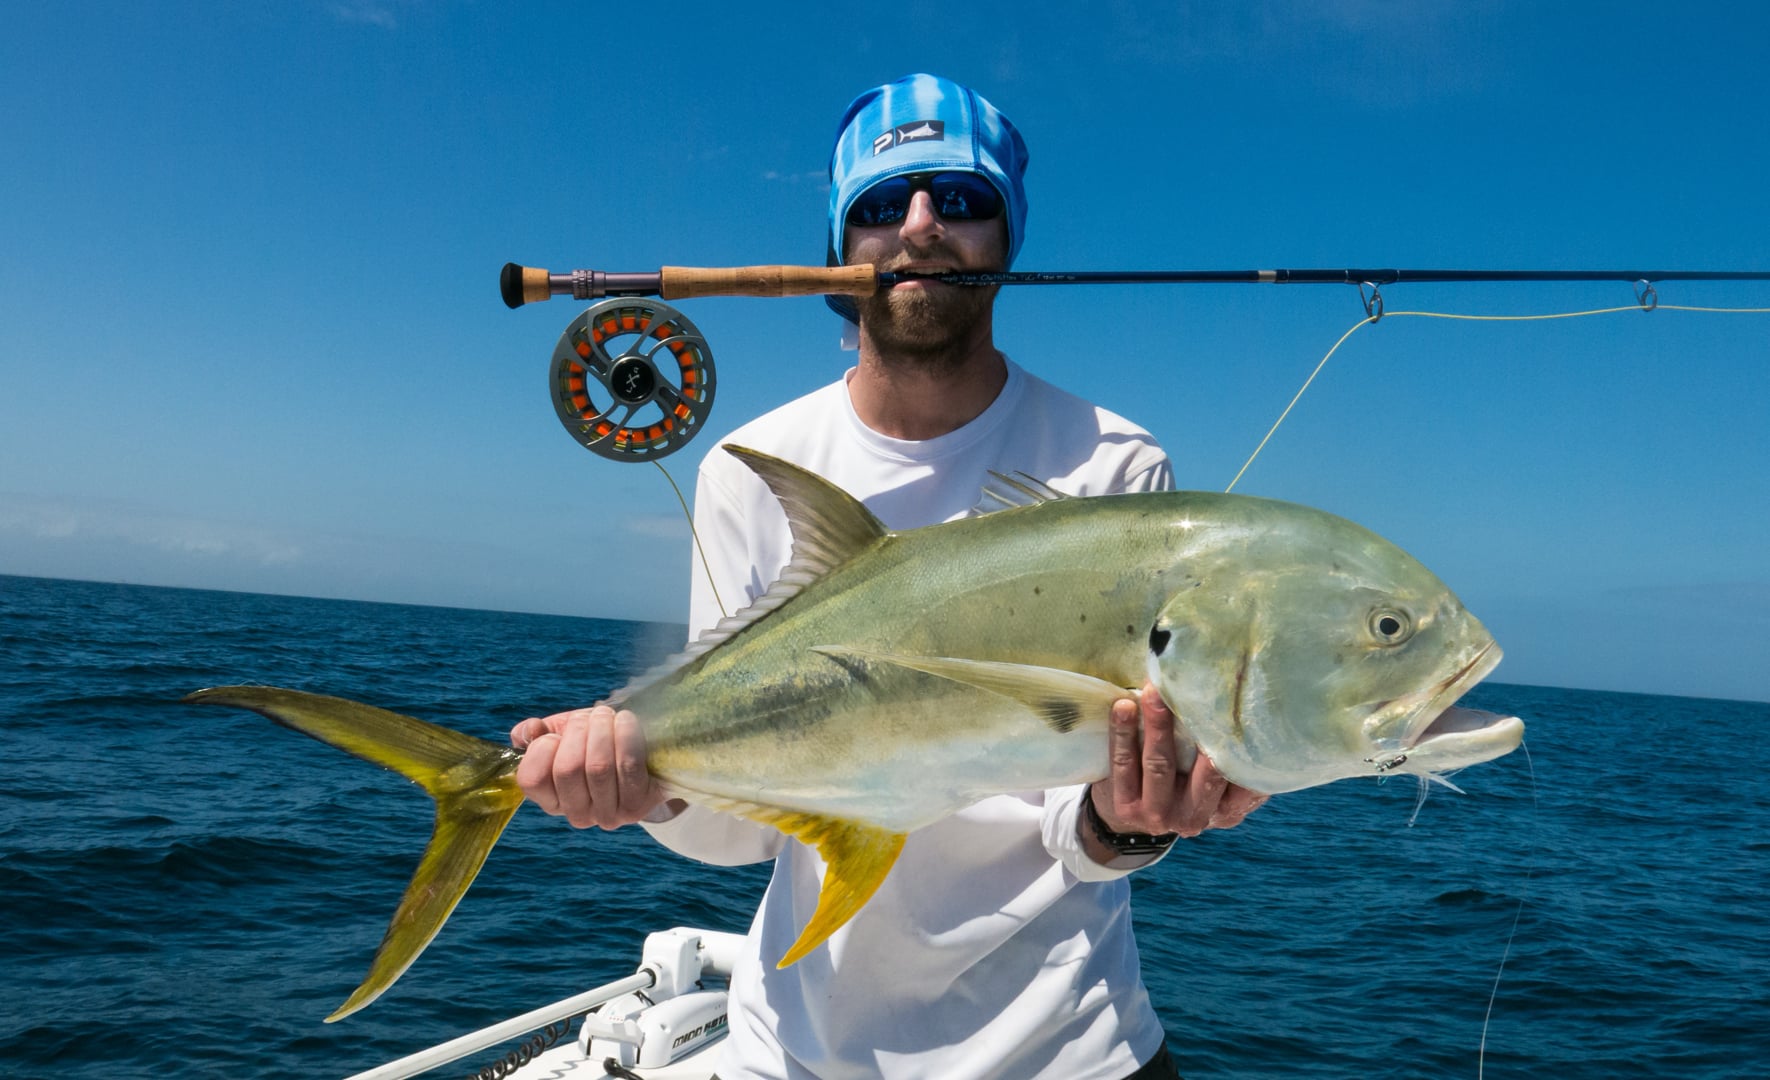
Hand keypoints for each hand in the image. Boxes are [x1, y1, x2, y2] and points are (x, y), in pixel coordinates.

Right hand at [510, 705, 675, 828]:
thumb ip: (535, 734)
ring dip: (602, 730)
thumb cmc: (595, 743)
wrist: (644, 756)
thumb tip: (530, 730)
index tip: (556, 734)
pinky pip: (628, 766)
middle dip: (579, 731)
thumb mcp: (561, 735)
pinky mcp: (637, 806)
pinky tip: (625, 720)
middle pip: (567, 769)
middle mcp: (576, 814)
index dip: (542, 749)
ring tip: (608, 716)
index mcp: (551, 800)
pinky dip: (626, 736)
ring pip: (598, 768)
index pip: (531, 780)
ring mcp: (607, 815)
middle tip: (592, 715)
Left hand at [1088, 682, 1267, 845]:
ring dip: (1158, 725)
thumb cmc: (1183, 783)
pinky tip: (1123, 706)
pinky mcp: (1127, 808)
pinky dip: (1122, 733)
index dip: (1241, 744)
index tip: (1238, 706)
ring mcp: (1159, 816)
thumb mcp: (1214, 782)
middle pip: (1206, 772)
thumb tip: (1239, 703)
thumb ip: (1229, 758)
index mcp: (1227, 811)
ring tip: (1154, 692)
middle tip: (1196, 689)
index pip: (1243, 780)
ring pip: (1161, 765)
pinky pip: (1124, 765)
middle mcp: (1196, 818)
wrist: (1131, 822)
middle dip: (1201, 728)